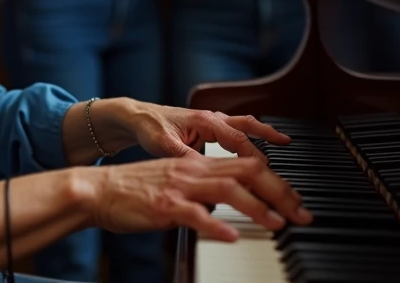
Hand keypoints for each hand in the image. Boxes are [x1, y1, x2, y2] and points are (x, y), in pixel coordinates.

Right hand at [83, 153, 310, 240]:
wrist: (98, 190)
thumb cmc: (134, 191)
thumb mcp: (175, 185)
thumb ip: (201, 191)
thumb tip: (227, 206)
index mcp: (197, 164)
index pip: (247, 164)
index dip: (277, 181)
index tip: (295, 201)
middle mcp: (192, 170)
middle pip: (246, 172)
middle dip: (280, 192)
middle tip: (301, 214)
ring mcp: (179, 187)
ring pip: (227, 189)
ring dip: (257, 207)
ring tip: (277, 224)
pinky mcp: (164, 205)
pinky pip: (194, 214)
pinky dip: (216, 224)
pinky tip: (231, 236)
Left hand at [97, 99, 291, 161]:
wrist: (135, 117)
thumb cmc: (148, 127)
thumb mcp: (164, 145)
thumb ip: (185, 157)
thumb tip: (203, 170)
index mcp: (204, 121)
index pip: (237, 138)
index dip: (254, 155)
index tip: (267, 171)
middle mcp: (212, 118)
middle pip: (248, 127)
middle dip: (270, 139)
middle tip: (290, 152)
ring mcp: (212, 122)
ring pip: (245, 124)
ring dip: (265, 133)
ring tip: (286, 144)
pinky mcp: (209, 128)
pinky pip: (237, 130)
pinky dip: (253, 135)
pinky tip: (261, 147)